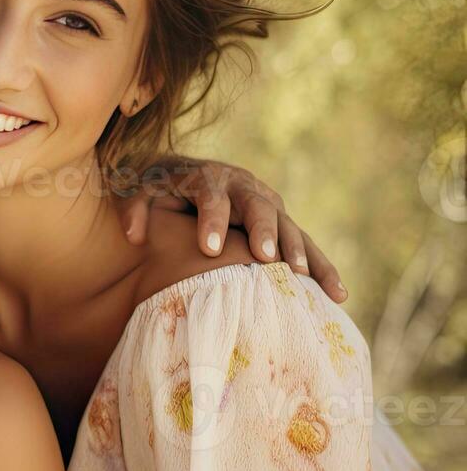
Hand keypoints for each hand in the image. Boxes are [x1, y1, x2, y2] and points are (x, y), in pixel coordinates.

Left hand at [116, 156, 346, 302]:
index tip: (209, 248)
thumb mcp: (140, 191)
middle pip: (257, 206)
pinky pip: (306, 246)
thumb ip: (134, 210)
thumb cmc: (160, 190)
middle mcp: (244, 187)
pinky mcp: (282, 224)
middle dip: (262, 231)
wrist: (187, 175)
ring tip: (300, 277)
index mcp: (208, 178)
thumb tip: (133, 236)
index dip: (212, 220)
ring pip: (287, 226)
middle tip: (265, 258)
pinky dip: (322, 268)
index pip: (211, 196)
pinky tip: (337, 295)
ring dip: (296, 249)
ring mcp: (268, 205)